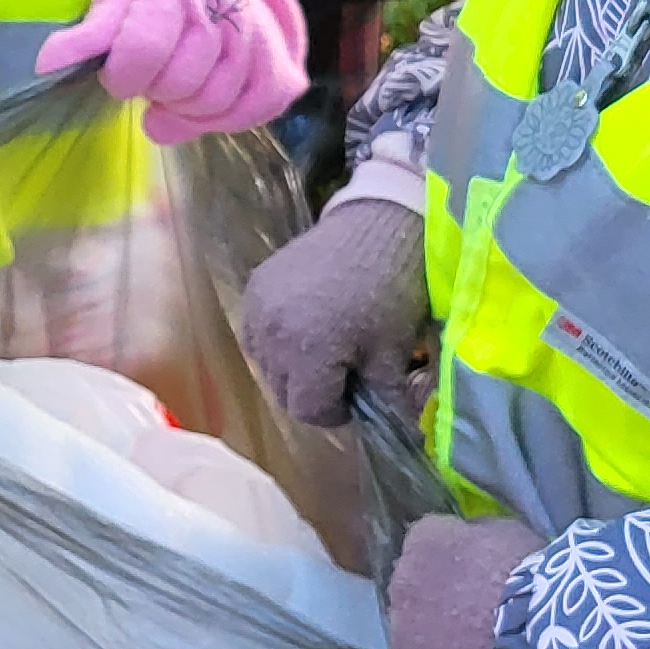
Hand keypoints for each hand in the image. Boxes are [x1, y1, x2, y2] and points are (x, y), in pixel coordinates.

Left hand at [37, 0, 307, 142]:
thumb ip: (89, 35)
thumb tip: (48, 64)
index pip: (142, 53)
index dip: (125, 75)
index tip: (123, 68)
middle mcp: (227, 12)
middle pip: (177, 88)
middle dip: (157, 87)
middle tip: (158, 69)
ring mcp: (260, 43)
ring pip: (209, 107)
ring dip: (186, 104)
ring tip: (183, 76)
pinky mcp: (281, 73)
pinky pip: (241, 118)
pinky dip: (218, 117)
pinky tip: (208, 92)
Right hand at [241, 195, 428, 424]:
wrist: (378, 223)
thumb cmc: (392, 290)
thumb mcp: (394, 351)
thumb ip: (384, 395)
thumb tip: (391, 425)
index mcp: (307, 353)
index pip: (307, 410)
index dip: (335, 412)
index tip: (357, 397)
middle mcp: (272, 334)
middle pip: (282, 391)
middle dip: (312, 392)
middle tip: (343, 375)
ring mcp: (258, 308)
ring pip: (265, 365)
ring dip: (291, 369)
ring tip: (323, 352)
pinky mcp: (255, 286)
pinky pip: (256, 333)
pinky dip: (277, 340)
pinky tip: (304, 327)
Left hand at [385, 511, 542, 648]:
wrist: (536, 635)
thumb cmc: (530, 577)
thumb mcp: (507, 534)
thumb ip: (478, 536)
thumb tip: (471, 541)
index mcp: (422, 543)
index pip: (428, 549)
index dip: (454, 567)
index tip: (478, 579)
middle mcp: (400, 585)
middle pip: (415, 595)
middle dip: (438, 605)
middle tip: (475, 621)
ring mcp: (399, 635)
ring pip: (414, 639)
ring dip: (436, 644)